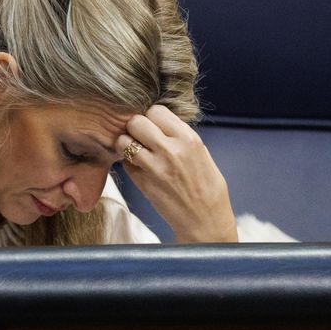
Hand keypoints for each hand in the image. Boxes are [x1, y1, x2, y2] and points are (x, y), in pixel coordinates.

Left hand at [116, 105, 237, 242]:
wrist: (205, 219)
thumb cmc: (206, 186)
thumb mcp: (200, 153)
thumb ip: (179, 136)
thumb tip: (159, 123)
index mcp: (188, 139)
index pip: (157, 110)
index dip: (152, 117)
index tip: (154, 126)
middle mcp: (170, 150)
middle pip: (136, 121)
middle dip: (135, 127)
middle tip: (141, 138)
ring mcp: (154, 167)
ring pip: (124, 141)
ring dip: (127, 145)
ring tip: (137, 152)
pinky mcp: (143, 183)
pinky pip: (125, 163)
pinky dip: (129, 164)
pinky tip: (140, 169)